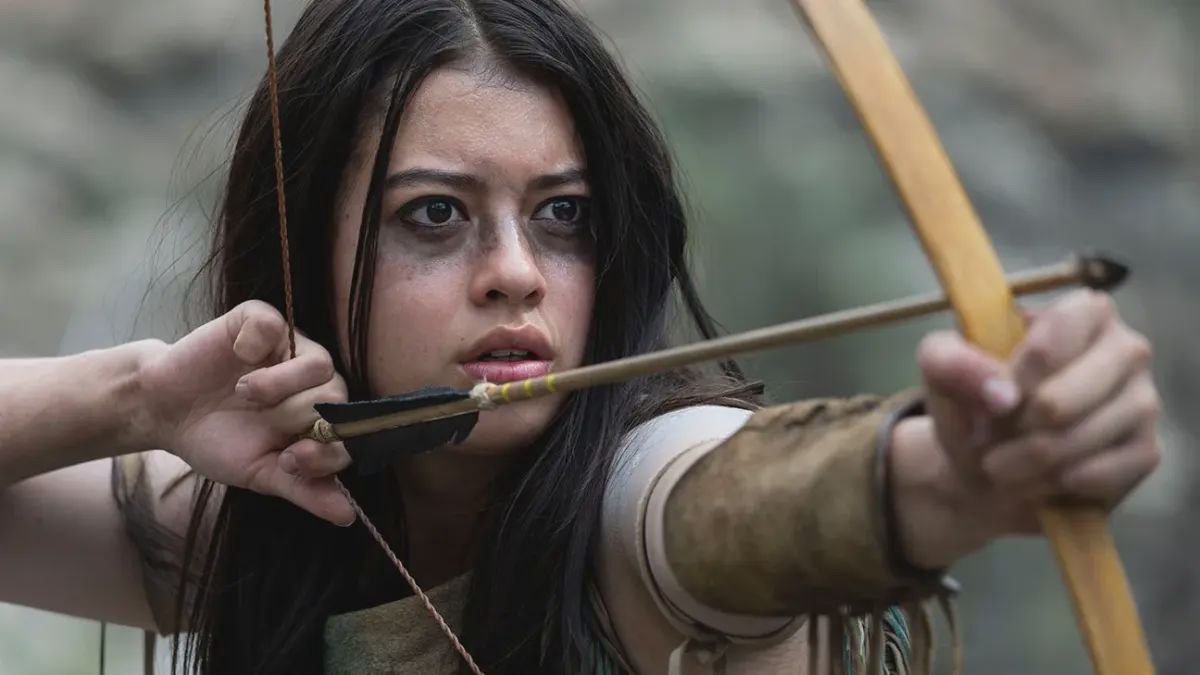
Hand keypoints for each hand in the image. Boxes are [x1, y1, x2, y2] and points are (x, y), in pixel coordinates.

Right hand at [139, 300, 353, 524]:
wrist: (164, 412)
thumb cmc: (217, 441)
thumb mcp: (260, 473)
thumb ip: (304, 489)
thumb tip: (347, 516)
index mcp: (318, 416)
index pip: (349, 430)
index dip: (328, 449)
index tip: (289, 460)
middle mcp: (313, 380)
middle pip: (336, 395)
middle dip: (297, 417)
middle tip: (263, 423)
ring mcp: (291, 346)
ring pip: (319, 363)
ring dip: (279, 384)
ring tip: (243, 393)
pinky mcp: (261, 321)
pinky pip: (276, 324)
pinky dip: (255, 344)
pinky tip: (237, 357)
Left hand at [892, 289, 1160, 566]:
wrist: (990, 463)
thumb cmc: (974, 401)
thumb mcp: (941, 368)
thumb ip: (950, 361)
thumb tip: (1001, 394)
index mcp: (1083, 311)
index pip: (1049, 344)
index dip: (1011, 381)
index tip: (989, 401)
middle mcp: (1126, 349)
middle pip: (1059, 401)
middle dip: (1010, 431)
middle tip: (987, 440)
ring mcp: (1143, 401)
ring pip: (1077, 441)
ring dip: (1024, 462)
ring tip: (1001, 464)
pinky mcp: (1147, 451)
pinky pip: (1097, 475)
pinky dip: (1052, 484)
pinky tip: (1036, 479)